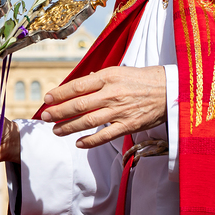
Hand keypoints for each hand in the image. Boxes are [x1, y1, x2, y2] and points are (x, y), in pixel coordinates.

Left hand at [41, 66, 166, 148]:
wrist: (170, 89)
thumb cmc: (142, 79)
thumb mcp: (119, 71)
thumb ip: (99, 78)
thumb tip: (81, 81)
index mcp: (108, 76)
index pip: (77, 86)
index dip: (60, 93)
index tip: (47, 98)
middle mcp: (111, 93)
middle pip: (78, 104)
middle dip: (59, 111)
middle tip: (45, 116)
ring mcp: (120, 111)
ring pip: (88, 121)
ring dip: (69, 127)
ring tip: (56, 130)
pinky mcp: (129, 125)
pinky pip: (105, 135)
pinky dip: (90, 141)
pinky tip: (78, 143)